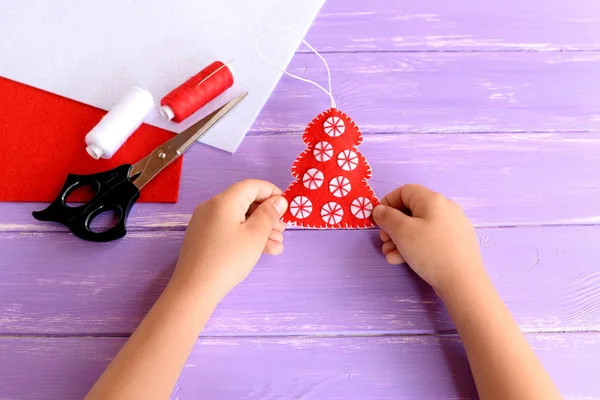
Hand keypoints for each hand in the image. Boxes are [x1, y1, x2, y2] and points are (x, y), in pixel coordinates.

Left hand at [172, 179, 287, 298]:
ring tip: (277, 246)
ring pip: (238, 218)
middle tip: (283, 230)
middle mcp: (212, 206)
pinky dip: (245, 236)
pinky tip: (261, 250)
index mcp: (224, 201)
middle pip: (245, 202)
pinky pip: (229, 229)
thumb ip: (269, 214)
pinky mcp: (203, 237)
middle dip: (267, 215)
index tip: (286, 207)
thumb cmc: (229, 259)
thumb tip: (278, 200)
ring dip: (260, 229)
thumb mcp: (255, 235)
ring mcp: (205, 222)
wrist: (195, 288)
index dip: (272, 193)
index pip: (252, 186)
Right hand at [372, 184, 484, 295]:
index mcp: (433, 200)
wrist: (462, 282)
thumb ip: (386, 217)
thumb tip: (379, 210)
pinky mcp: (456, 243)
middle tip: (384, 241)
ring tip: (390, 255)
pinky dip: (414, 246)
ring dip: (400, 239)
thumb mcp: (402, 232)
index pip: (404, 191)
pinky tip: (402, 260)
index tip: (378, 220)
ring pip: (419, 227)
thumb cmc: (430, 251)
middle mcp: (445, 208)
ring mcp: (453, 226)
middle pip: (411, 210)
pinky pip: (430, 238)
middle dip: (392, 226)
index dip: (387, 202)